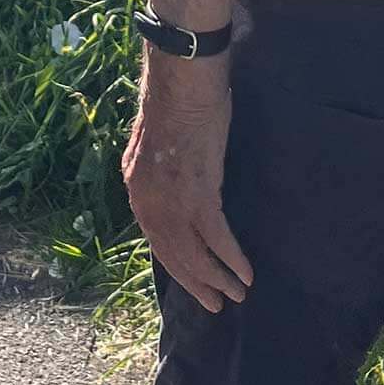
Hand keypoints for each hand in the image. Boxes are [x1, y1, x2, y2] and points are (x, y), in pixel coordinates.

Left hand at [124, 54, 252, 313]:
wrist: (183, 81)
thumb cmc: (176, 102)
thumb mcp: (157, 144)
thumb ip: (160, 171)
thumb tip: (173, 186)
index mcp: (137, 188)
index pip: (156, 239)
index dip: (177, 264)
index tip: (194, 280)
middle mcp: (148, 201)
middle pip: (173, 254)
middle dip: (196, 282)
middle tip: (215, 304)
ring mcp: (172, 201)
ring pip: (195, 254)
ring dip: (217, 279)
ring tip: (236, 295)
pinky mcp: (199, 194)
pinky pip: (217, 238)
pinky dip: (232, 259)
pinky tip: (246, 274)